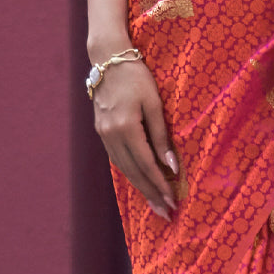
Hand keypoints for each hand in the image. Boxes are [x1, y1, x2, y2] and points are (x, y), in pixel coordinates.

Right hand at [91, 60, 177, 220]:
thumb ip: (161, 136)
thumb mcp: (154, 103)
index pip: (146, 165)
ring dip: (139, 188)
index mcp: (126, 128)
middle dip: (150, 195)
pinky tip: (139, 182)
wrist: (108, 60)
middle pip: (133, 173)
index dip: (159, 186)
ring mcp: (103, 135)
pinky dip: (130, 173)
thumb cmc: (137, 77)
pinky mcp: (101, 132)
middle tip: (165, 214)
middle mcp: (111, 136)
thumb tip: (171, 166)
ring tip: (154, 204)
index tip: (172, 201)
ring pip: (123, 169)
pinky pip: (117, 159)